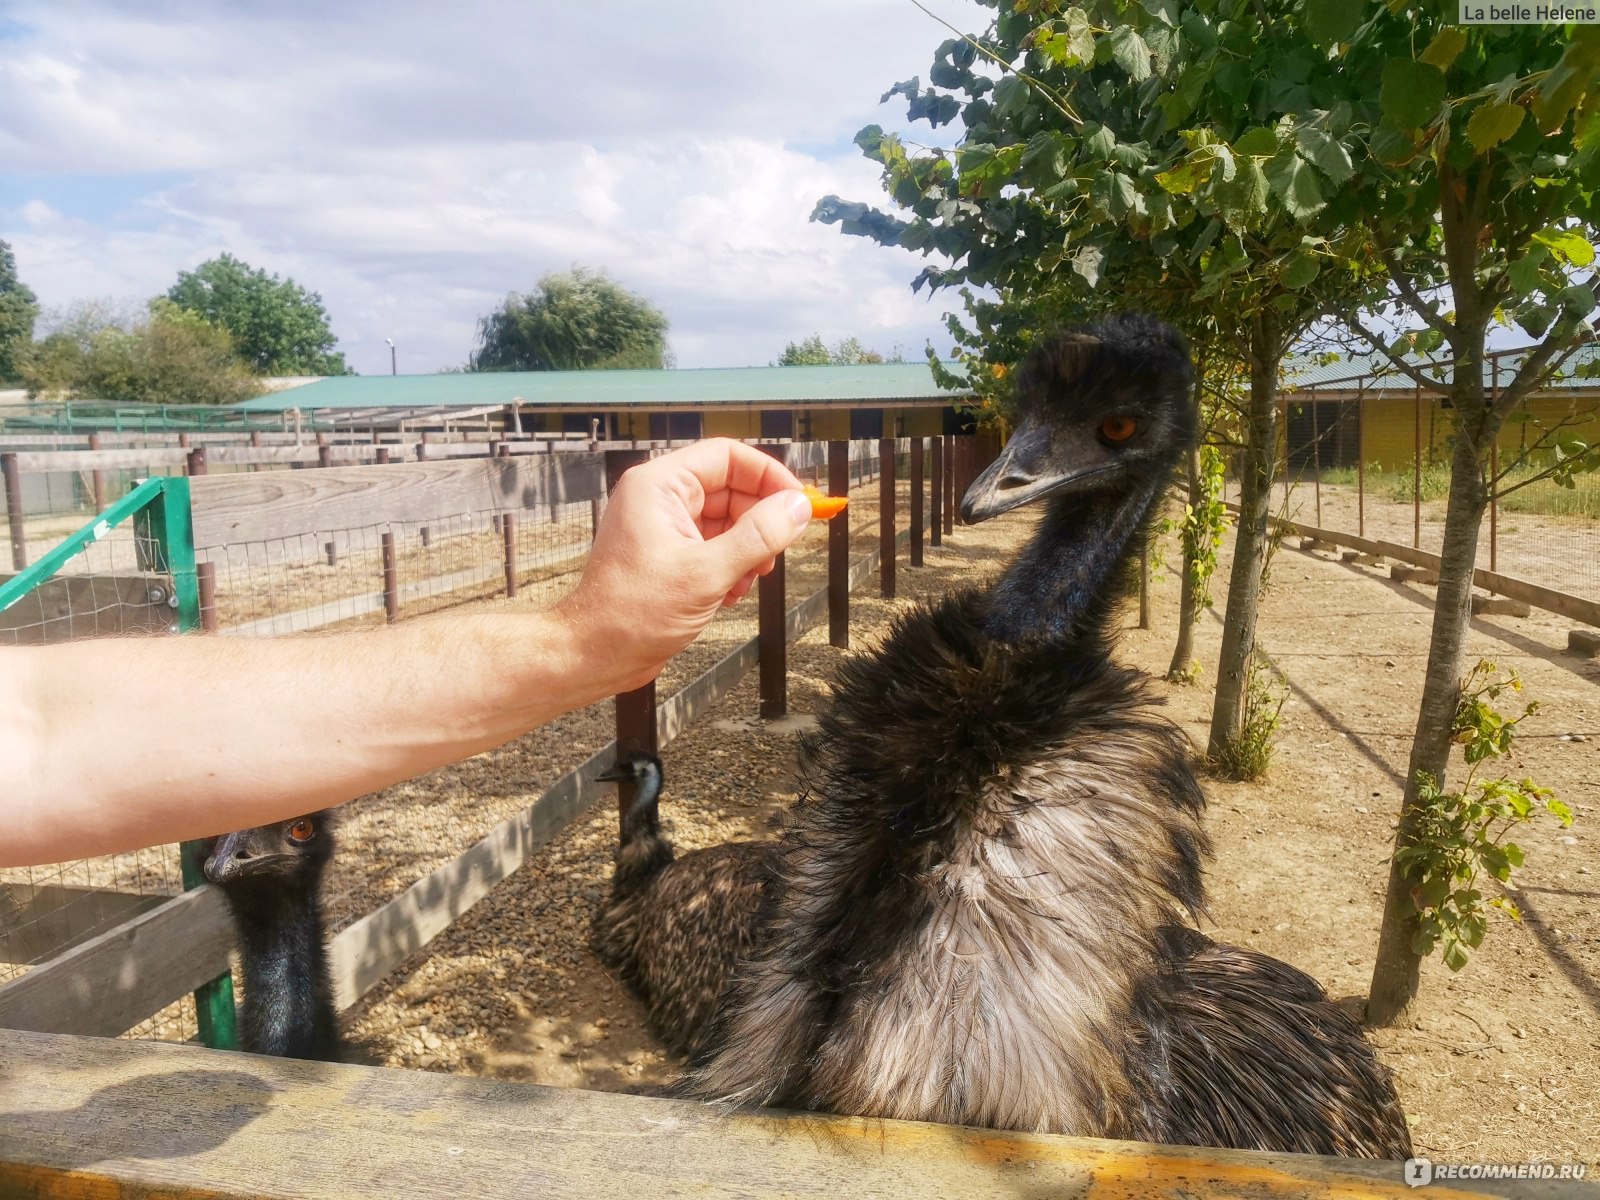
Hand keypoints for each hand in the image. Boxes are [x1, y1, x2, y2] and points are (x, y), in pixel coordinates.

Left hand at [556, 439, 812, 693]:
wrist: (595, 654)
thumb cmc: (631, 613)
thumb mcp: (707, 573)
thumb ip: (758, 536)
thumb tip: (797, 508)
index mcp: (660, 486)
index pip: (727, 457)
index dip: (768, 475)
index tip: (798, 502)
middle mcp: (660, 499)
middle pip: (731, 489)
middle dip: (759, 521)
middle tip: (777, 551)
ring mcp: (664, 528)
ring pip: (727, 521)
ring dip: (747, 550)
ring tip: (746, 580)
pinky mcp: (669, 556)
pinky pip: (714, 546)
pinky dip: (731, 567)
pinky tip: (729, 594)